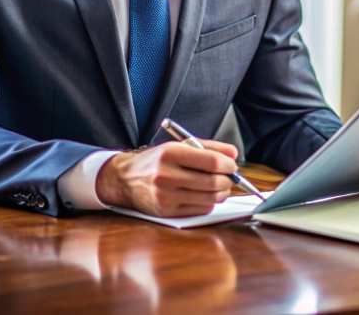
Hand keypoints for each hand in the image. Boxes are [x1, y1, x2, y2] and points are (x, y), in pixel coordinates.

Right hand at [95, 139, 238, 216]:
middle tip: (229, 177)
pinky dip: (209, 202)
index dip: (228, 165)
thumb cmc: (156, 161)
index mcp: (170, 153)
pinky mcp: (167, 212)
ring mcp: (166, 196)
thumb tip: (233, 154)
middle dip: (228, 180)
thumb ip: (209, 147)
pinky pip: (200, 209)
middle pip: (213, 182)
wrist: (125, 179)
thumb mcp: (179, 146)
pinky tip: (205, 195)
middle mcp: (166, 175)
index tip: (232, 166)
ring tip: (220, 186)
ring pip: (210, 198)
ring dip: (222, 192)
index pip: (211, 162)